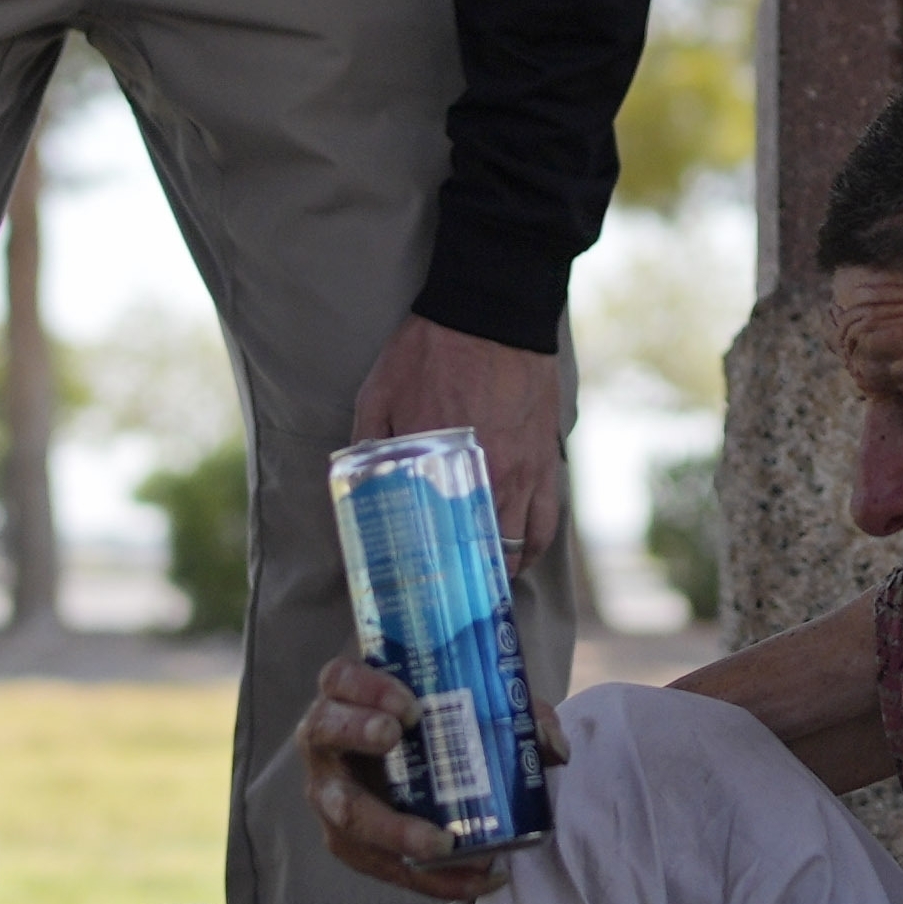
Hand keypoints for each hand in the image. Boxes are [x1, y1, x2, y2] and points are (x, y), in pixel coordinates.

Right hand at [297, 656, 505, 902]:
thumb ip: (516, 714)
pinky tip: (476, 880)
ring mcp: (331, 795)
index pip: (340, 678)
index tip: (407, 702)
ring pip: (345, 812)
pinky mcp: (350, 843)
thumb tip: (553, 747)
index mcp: (348, 695)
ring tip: (441, 843)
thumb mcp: (473, 707)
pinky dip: (430, 878)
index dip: (365, 687)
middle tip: (396, 736)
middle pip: (326, 733)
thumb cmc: (440, 726)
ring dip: (392, 829)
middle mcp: (327, 742)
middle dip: (357, 732)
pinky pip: (380, 865)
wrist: (416, 767)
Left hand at [350, 316, 565, 572]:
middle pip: (484, 551)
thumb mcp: (380, 391)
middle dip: (469, 579)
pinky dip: (536, 543)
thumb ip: (366, 440)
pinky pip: (548, 516)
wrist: (493, 310)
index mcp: (441, 465)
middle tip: (450, 593)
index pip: (437, 538)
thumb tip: (353, 477)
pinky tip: (522, 554)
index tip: (417, 588)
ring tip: (484, 582)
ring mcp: (524, 470)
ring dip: (503, 566)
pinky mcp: (547, 457)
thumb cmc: (431, 348)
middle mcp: (489, 476)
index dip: (430, 571)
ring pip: (521, 542)